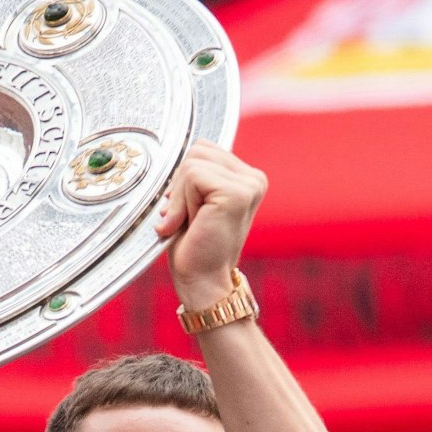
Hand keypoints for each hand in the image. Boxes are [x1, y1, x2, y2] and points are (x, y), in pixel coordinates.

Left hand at [152, 140, 265, 297]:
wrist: (203, 281)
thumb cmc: (196, 246)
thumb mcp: (194, 200)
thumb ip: (195, 174)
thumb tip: (178, 151)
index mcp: (247, 177)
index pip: (203, 149)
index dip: (184, 178)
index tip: (186, 208)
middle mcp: (254, 178)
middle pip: (197, 151)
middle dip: (180, 185)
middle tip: (185, 217)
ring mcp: (249, 184)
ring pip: (192, 163)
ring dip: (180, 195)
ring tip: (189, 221)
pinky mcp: (237, 193)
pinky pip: (193, 176)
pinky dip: (182, 202)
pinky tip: (190, 223)